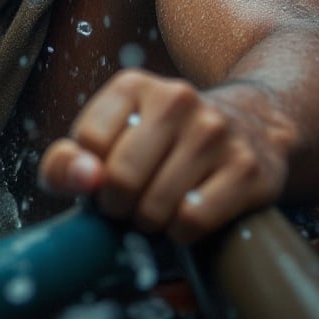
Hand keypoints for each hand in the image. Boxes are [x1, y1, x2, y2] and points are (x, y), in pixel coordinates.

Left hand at [38, 68, 289, 243]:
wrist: (253, 125)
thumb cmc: (160, 142)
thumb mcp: (109, 137)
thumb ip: (66, 161)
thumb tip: (82, 180)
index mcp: (133, 84)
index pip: (88, 141)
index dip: (91, 174)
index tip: (106, 175)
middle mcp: (177, 98)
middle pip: (120, 178)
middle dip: (118, 206)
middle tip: (131, 203)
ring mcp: (215, 132)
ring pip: (155, 206)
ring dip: (149, 223)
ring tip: (159, 207)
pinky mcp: (247, 168)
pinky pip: (193, 221)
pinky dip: (181, 233)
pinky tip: (187, 215)